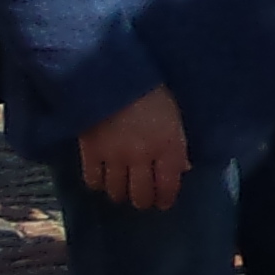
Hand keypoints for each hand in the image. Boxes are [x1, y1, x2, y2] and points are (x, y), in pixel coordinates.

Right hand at [77, 87, 192, 210]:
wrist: (112, 72)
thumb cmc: (150, 88)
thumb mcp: (174, 114)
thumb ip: (177, 144)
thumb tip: (183, 167)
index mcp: (168, 146)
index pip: (168, 186)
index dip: (166, 199)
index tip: (163, 203)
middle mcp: (143, 157)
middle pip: (141, 195)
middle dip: (143, 201)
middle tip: (141, 199)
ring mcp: (115, 156)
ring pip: (117, 191)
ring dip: (120, 194)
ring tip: (121, 190)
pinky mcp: (91, 152)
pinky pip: (93, 180)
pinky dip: (97, 183)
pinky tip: (101, 179)